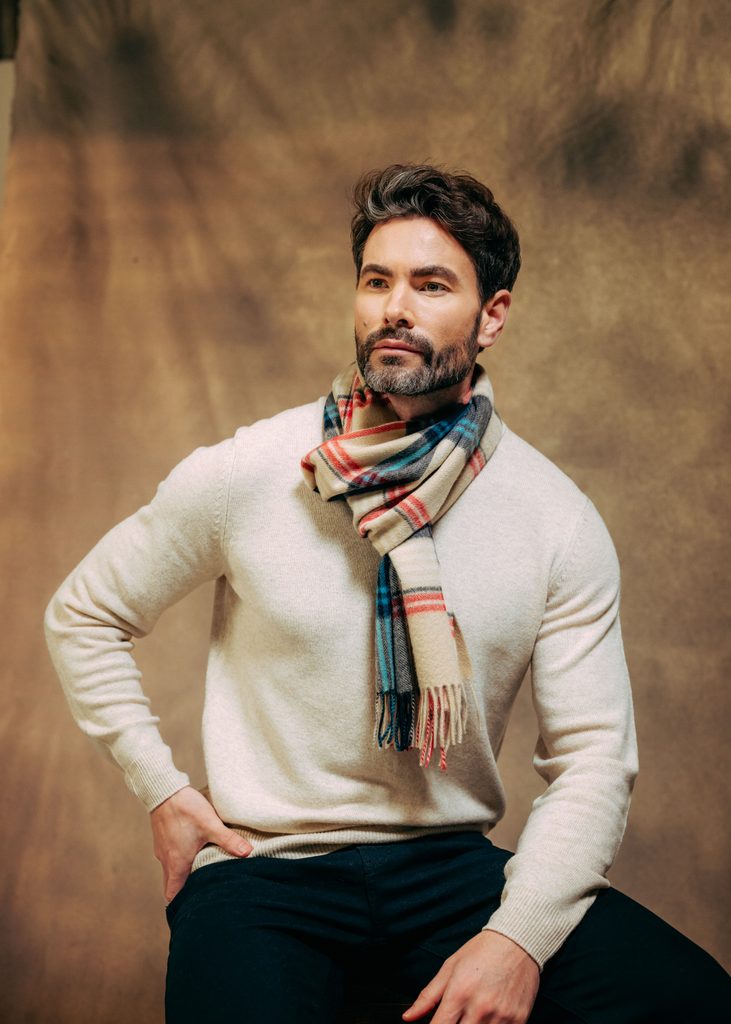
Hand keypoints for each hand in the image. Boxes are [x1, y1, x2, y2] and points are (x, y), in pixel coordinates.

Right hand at [150, 785, 251, 902]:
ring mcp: (162, 850)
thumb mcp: (211, 824)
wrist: (163, 790)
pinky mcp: (162, 839)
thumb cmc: (185, 809)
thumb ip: (229, 840)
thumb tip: (248, 853)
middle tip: (198, 896)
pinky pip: (169, 858)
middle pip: (171, 885)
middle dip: (183, 893)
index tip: (191, 910)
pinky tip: (191, 853)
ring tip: (198, 876)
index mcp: (177, 863)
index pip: (173, 894)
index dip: (181, 904)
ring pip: (170, 871)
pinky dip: (178, 862)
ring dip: (181, 876)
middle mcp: (166, 860)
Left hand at [402, 930, 539, 1023]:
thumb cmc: (482, 952)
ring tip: (471, 1017)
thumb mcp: (450, 967)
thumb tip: (408, 1017)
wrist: (518, 941)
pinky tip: (488, 1018)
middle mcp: (480, 1008)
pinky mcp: (519, 1020)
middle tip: (455, 1018)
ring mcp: (501, 1016)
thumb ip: (428, 996)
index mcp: (459, 993)